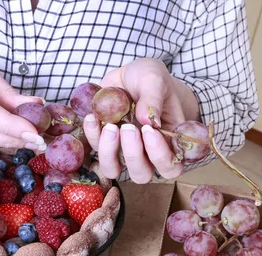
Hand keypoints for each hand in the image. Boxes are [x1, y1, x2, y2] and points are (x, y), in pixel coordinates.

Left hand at [83, 58, 199, 182]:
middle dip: (133, 155)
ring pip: (113, 169)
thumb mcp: (155, 79)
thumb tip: (147, 120)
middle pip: (141, 174)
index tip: (150, 131)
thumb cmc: (149, 79)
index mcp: (168, 142)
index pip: (170, 167)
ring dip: (109, 152)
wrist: (128, 74)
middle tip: (129, 128)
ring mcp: (122, 150)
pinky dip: (92, 134)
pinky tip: (93, 116)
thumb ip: (153, 98)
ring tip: (110, 126)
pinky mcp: (102, 142)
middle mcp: (146, 152)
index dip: (160, 157)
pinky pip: (93, 148)